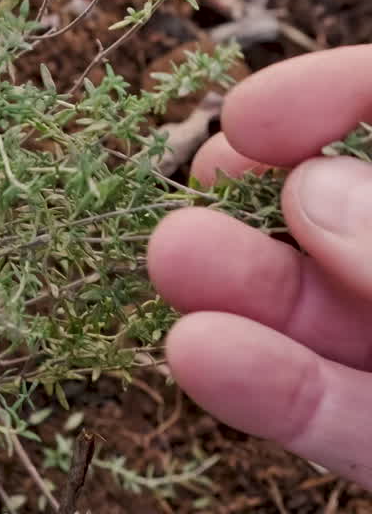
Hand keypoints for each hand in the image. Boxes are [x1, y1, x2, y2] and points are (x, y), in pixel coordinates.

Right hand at [149, 46, 371, 485]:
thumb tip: (313, 190)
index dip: (338, 98)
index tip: (250, 121)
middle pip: (348, 218)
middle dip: (263, 200)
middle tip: (189, 198)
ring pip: (328, 319)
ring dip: (240, 290)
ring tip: (170, 261)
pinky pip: (338, 419)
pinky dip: (267, 392)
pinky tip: (197, 353)